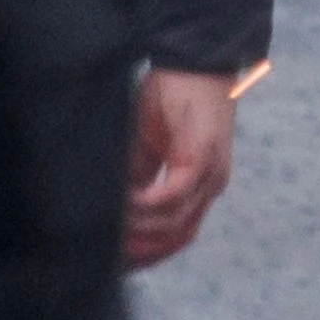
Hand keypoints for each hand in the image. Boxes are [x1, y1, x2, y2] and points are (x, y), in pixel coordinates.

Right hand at [123, 67, 237, 268]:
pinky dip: (150, 204)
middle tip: (110, 256)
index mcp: (198, 183)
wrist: (195, 57)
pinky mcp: (201, 154)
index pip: (178, 233)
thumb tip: (113, 205)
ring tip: (111, 229)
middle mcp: (209, 184)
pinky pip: (176, 192)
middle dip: (143, 251)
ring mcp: (209, 173)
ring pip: (176, 221)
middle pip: (178, 237)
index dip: (150, 253)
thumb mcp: (147, 143)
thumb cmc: (173, 95)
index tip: (120, 261)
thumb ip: (136, 175)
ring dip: (141, 229)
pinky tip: (127, 205)